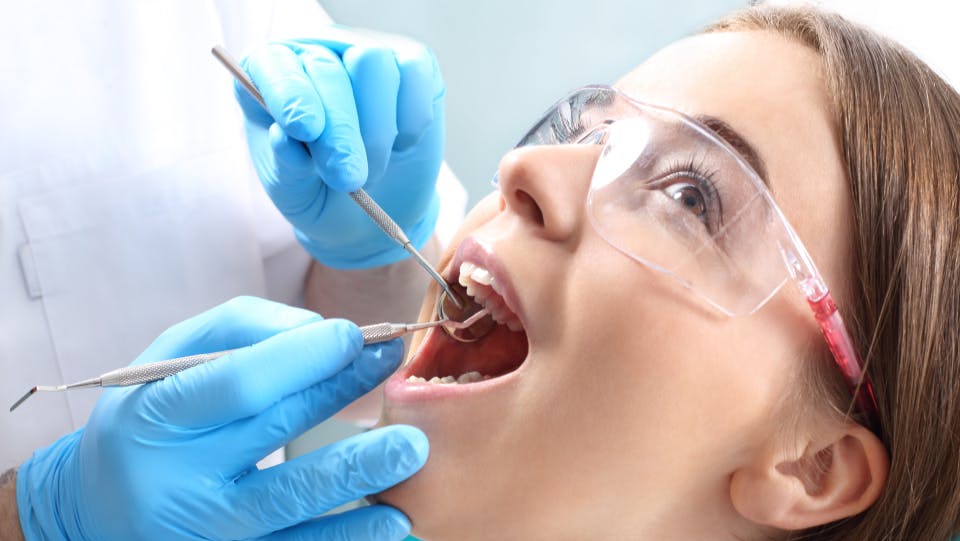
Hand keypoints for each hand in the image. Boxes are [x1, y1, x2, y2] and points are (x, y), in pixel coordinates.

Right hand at [15, 297, 426, 540]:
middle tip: (395, 365)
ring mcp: (206, 531)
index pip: (237, 382)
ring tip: (412, 449)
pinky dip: (349, 536)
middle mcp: (175, 480)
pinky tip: (394, 520)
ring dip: (359, 474)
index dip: (302, 357)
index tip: (354, 335)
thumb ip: (241, 328)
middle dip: (343, 392)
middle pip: (274, 431)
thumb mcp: (172, 357)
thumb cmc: (151, 416)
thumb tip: (317, 329)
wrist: (101, 507)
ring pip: (292, 502)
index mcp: (155, 417)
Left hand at [237, 29, 444, 268]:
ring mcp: (366, 51)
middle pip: (327, 69)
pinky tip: (401, 146)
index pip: (272, 64)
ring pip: (373, 62)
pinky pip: (413, 74)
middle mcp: (317, 52)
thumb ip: (285, 165)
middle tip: (347, 178)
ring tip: (372, 170)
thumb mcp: (294, 192)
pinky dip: (411, 118)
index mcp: (272, 75)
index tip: (302, 131)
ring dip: (376, 128)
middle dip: (339, 130)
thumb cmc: (324, 192)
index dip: (288, 93)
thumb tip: (283, 138)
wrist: (378, 204)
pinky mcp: (411, 62)